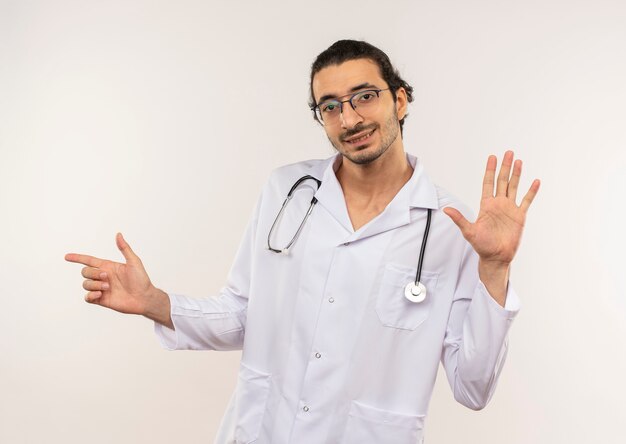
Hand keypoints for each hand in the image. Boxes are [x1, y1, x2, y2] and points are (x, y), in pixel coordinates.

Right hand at [65, 233, 154, 314]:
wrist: (144, 298)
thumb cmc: (141, 279)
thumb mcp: (134, 262)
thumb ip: (125, 248)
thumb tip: (118, 234)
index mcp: (108, 266)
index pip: (89, 260)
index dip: (77, 258)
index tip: (67, 256)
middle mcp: (103, 277)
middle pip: (85, 272)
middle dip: (93, 273)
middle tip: (107, 277)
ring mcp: (101, 288)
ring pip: (85, 284)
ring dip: (94, 284)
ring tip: (107, 287)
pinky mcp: (101, 299)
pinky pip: (87, 297)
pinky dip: (91, 295)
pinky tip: (100, 294)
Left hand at [444, 151, 539, 266]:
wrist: (496, 257)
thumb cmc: (481, 245)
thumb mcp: (469, 231)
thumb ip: (459, 219)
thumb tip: (446, 209)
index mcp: (486, 205)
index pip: (488, 183)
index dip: (490, 170)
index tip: (492, 157)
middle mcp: (498, 204)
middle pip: (502, 181)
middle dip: (504, 167)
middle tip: (508, 152)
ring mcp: (510, 209)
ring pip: (514, 187)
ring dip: (517, 174)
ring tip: (518, 161)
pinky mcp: (519, 216)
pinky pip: (526, 201)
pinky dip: (531, 191)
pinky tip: (535, 181)